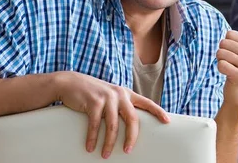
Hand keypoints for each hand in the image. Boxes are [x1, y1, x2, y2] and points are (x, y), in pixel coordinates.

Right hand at [54, 71, 169, 158]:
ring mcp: (107, 98)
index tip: (167, 121)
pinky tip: (90, 148)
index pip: (147, 102)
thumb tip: (129, 125)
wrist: (70, 82)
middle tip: (128, 151)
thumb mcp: (110, 96)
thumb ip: (120, 105)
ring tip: (105, 155)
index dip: (158, 112)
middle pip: (132, 119)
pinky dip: (92, 138)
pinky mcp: (93, 102)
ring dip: (109, 143)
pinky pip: (95, 124)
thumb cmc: (92, 93)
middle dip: (131, 137)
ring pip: (113, 125)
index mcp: (126, 94)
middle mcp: (119, 94)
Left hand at [217, 22, 237, 110]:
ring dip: (221, 62)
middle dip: (222, 53)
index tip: (235, 54)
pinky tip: (229, 75)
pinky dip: (221, 70)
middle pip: (223, 42)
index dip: (227, 44)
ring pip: (220, 53)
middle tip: (231, 63)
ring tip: (230, 69)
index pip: (228, 34)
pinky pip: (221, 65)